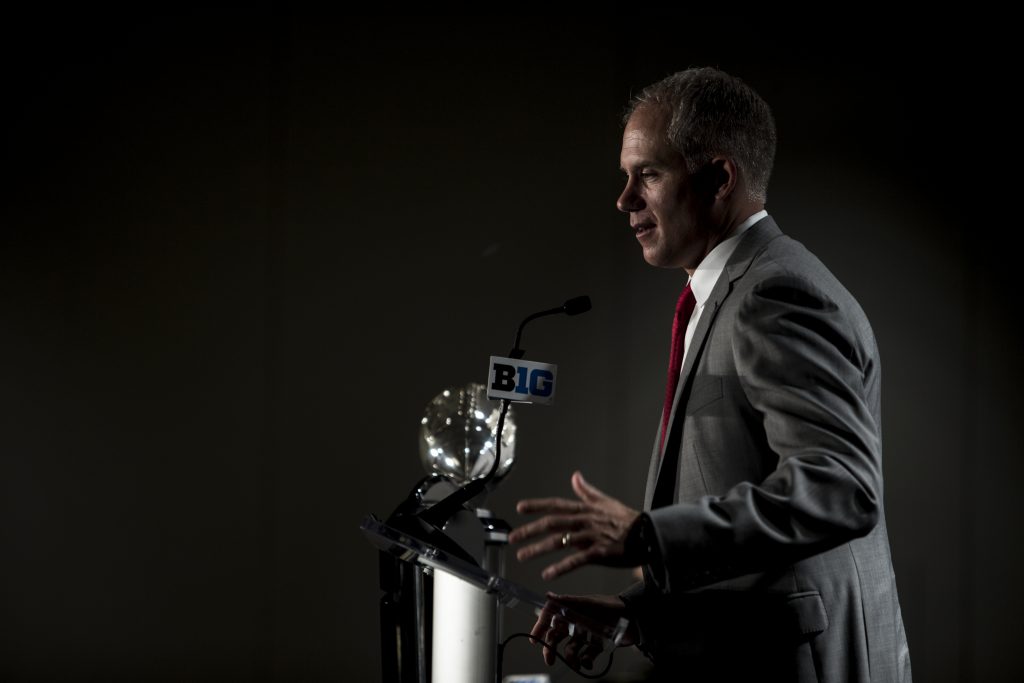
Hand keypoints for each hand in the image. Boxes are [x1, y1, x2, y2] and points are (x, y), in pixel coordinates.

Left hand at [509, 471, 640, 579]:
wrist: (650, 535)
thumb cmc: (629, 520)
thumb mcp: (606, 501)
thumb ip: (587, 491)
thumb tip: (575, 476)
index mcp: (585, 509)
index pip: (556, 504)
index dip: (537, 505)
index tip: (519, 508)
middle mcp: (585, 521)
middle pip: (552, 523)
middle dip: (530, 530)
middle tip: (512, 538)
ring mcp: (592, 536)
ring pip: (560, 541)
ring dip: (538, 549)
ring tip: (522, 555)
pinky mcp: (600, 552)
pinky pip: (576, 560)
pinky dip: (561, 567)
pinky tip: (547, 574)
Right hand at [529, 593, 636, 668]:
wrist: (634, 617)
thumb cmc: (609, 607)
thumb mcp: (587, 604)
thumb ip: (567, 602)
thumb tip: (548, 596)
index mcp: (571, 611)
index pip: (550, 618)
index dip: (540, 628)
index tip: (534, 640)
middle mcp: (576, 623)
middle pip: (556, 637)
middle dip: (550, 648)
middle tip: (549, 660)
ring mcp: (585, 634)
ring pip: (570, 649)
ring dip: (570, 657)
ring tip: (576, 662)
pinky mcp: (596, 644)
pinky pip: (586, 656)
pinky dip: (585, 661)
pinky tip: (588, 663)